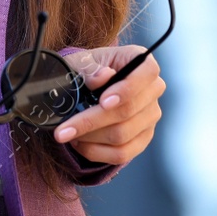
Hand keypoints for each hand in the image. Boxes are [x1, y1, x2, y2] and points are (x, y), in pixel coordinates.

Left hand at [52, 44, 164, 166]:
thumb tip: (103, 77)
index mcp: (142, 62)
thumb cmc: (87, 70)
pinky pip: (123, 153)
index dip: (127, 89)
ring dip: (90, 137)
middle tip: (63, 130)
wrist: (87, 86)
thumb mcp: (82, 61)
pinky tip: (78, 144)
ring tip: (67, 134)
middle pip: (128, 110)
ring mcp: (150, 116)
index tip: (102, 101)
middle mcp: (153, 89)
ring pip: (122, 135)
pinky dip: (96, 152)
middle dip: (92, 121)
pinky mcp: (143, 138)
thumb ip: (90, 67)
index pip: (147, 72)